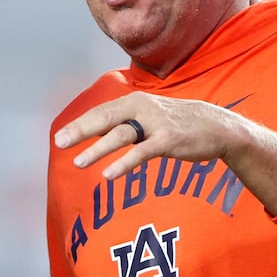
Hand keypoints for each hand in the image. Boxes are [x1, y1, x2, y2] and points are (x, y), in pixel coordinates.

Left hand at [54, 91, 239, 179]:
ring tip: (79, 162)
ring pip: (121, 135)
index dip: (79, 124)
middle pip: (105, 118)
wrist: (216, 126)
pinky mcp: (169, 141)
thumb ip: (122, 122)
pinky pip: (142, 153)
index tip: (59, 138)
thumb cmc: (176, 122)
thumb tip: (92, 131)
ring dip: (98, 149)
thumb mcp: (147, 116)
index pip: (100, 112)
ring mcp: (156, 124)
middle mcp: (142, 108)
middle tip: (59, 143)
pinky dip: (124, 163)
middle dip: (81, 131)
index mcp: (134, 101)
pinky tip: (109, 174)